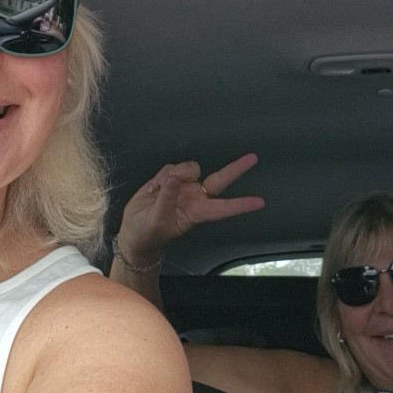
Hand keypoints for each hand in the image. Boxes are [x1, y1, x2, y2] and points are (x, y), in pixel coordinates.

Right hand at [116, 153, 264, 263]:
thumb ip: (166, 199)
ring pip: (189, 168)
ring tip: (158, 190)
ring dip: (176, 173)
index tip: (259, 202)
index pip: (223, 208)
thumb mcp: (158, 221)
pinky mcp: (170, 179)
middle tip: (253, 158)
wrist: (133, 233)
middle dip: (235, 168)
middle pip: (218, 179)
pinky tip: (153, 187)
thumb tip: (173, 179)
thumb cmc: (148, 234)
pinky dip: (161, 175)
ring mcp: (183, 187)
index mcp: (196, 213)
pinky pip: (171, 168)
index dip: (241, 205)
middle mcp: (194, 197)